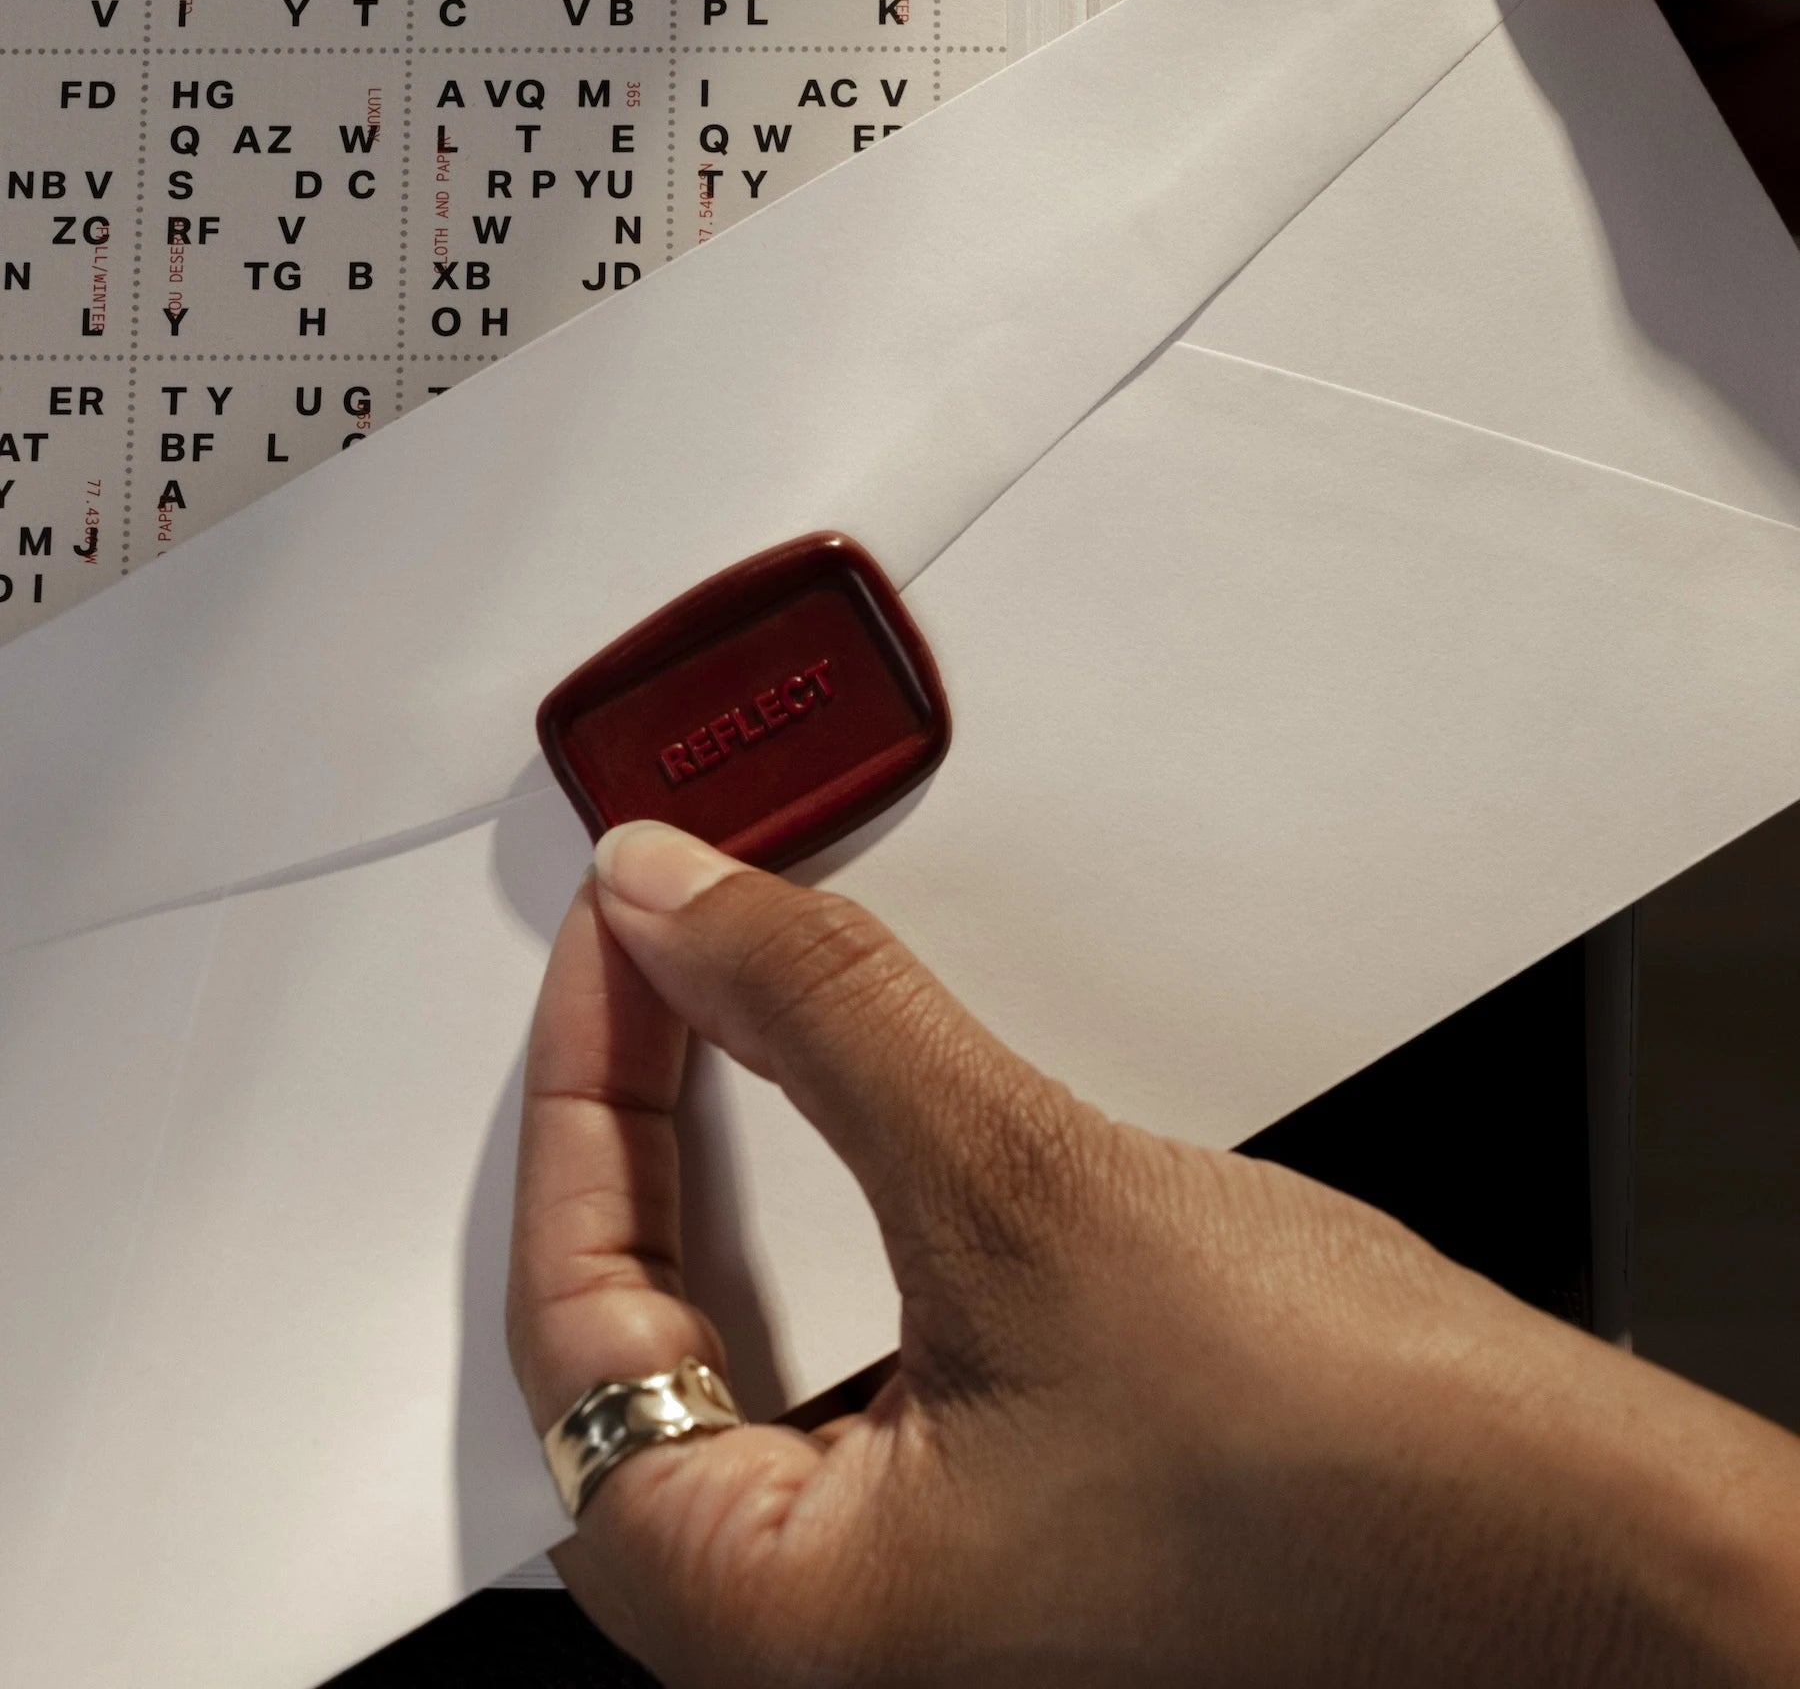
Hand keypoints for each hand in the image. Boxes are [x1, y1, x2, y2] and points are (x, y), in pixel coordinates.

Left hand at [508, 820, 1799, 1686]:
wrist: (1596, 1560)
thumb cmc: (1361, 1479)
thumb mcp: (1030, 1192)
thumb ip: (823, 1025)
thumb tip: (679, 905)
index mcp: (778, 1630)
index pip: (576, 1328)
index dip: (580, 1102)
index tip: (616, 948)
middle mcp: (833, 1648)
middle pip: (636, 1349)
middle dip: (635, 1135)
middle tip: (651, 966)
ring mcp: (923, 1607)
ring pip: (740, 1356)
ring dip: (726, 1177)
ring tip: (719, 1019)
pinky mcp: (1008, 1545)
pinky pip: (846, 1369)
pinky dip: (825, 1229)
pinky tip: (843, 1131)